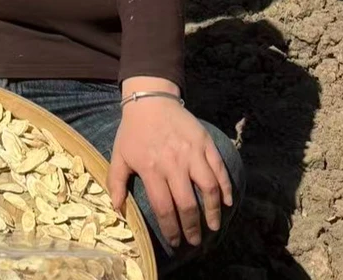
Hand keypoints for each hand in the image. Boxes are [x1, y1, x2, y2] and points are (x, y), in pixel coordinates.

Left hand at [108, 92, 232, 248]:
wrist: (150, 99)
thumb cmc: (133, 130)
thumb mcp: (119, 154)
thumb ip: (116, 181)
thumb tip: (117, 209)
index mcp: (151, 168)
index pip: (164, 208)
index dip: (171, 229)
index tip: (175, 242)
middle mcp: (174, 163)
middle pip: (188, 204)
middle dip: (192, 228)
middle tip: (195, 241)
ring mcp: (192, 153)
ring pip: (209, 189)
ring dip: (213, 212)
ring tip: (213, 226)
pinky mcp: (205, 143)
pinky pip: (219, 170)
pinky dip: (226, 188)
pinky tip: (226, 202)